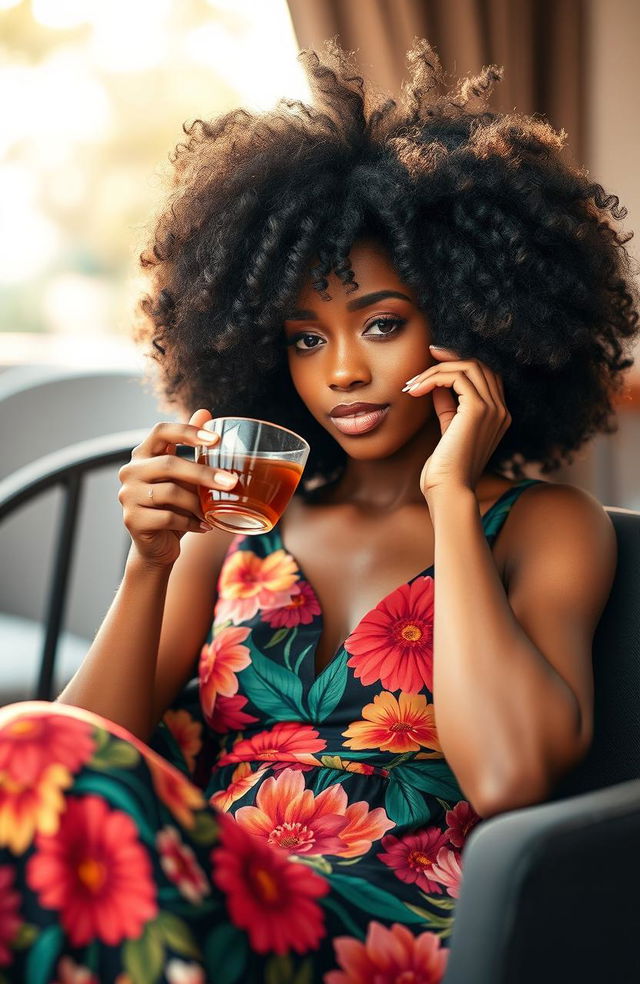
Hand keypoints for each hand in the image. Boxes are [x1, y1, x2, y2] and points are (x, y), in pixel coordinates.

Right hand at [117, 409, 237, 567]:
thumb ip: (192, 446)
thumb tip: (205, 412)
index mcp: (143, 455)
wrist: (157, 546)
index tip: (216, 439)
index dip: (188, 431)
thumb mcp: (185, 476)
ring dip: (198, 504)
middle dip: (204, 473)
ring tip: (214, 512)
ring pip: (170, 492)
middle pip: (170, 464)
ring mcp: (128, 496)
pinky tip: (204, 526)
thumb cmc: (174, 506)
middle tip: (232, 483)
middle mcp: (130, 471)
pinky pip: (168, 517)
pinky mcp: (132, 520)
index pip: (160, 431)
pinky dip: (191, 522)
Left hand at [403, 345, 511, 498]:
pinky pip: (457, 376)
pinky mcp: (478, 410)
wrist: (449, 490)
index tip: (433, 360)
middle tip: (423, 360)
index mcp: (498, 416)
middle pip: (479, 365)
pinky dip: (433, 377)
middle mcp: (501, 410)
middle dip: (449, 359)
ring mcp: (493, 409)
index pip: (485, 376)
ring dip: (436, 370)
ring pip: (468, 366)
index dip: (460, 363)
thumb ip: (447, 405)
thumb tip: (436, 384)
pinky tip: (416, 390)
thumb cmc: (445, 468)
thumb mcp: (448, 429)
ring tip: (413, 384)